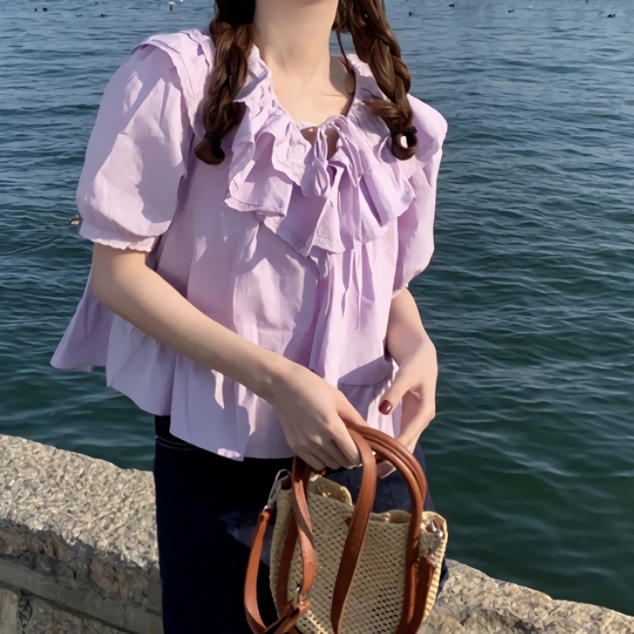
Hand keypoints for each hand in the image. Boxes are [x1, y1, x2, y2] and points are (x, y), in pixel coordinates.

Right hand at [266, 362, 367, 471]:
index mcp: (332, 426)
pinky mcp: (295, 448)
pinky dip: (323, 460)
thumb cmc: (313, 387)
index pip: (353, 454)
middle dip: (351, 456)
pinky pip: (316, 465)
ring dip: (337, 458)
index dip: (362, 454)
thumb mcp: (339, 398)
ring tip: (335, 444)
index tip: (363, 447)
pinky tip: (323, 447)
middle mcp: (318, 440)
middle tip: (350, 443)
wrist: (282, 385)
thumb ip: (356, 419)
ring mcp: (305, 446)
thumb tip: (371, 435)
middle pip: (343, 462)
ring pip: (330, 465)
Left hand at [377, 338, 437, 477]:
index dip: (395, 451)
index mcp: (425, 412)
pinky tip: (379, 454)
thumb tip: (384, 410)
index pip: (408, 437)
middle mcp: (422, 420)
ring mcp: (416, 420)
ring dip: (392, 456)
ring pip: (405, 444)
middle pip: (408, 446)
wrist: (423, 356)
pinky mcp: (410, 418)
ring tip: (374, 469)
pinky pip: (401, 437)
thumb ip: (394, 392)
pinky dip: (391, 446)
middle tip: (375, 473)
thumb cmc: (415, 364)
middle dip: (394, 460)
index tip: (379, 461)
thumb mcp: (405, 375)